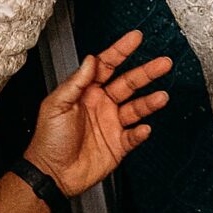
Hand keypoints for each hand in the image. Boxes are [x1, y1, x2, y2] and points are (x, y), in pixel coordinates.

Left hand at [27, 29, 171, 197]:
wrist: (52, 173)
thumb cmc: (48, 140)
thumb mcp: (56, 105)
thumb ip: (76, 82)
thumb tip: (90, 60)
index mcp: (86, 92)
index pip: (107, 66)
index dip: (121, 50)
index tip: (135, 38)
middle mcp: (102, 105)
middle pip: (129, 83)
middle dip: (147, 72)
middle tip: (163, 63)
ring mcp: (112, 124)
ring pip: (137, 108)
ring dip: (150, 102)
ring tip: (162, 97)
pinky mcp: (118, 144)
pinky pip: (134, 136)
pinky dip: (141, 132)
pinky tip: (145, 128)